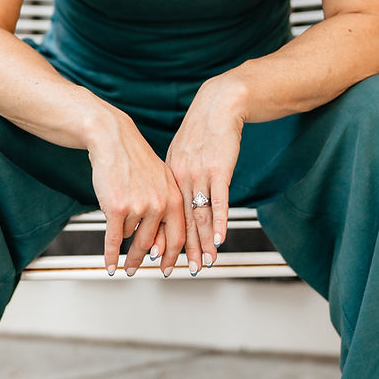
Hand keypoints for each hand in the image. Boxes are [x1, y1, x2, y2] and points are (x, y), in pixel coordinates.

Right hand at [88, 110, 186, 275]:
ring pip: (131, 236)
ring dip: (126, 241)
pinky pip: (114, 240)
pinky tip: (110, 265)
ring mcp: (139, 207)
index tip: (169, 269)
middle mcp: (160, 203)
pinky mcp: (117, 208)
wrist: (113, 139)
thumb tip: (160, 236)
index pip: (178, 236)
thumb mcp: (160, 179)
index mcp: (174, 197)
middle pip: (155, 244)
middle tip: (142, 272)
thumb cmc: (133, 159)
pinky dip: (111, 256)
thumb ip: (165, 205)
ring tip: (125, 252)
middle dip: (148, 261)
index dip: (173, 256)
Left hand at [165, 75, 247, 272]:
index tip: (159, 260)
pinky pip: (218, 201)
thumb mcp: (182, 155)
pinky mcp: (219, 170)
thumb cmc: (203, 132)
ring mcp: (200, 175)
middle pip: (180, 221)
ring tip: (204, 264)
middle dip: (180, 250)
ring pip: (199, 216)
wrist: (218, 106)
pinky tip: (219, 239)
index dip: (162, 239)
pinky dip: (218, 222)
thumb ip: (178, 177)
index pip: (165, 214)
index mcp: (170, 176)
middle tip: (177, 272)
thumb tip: (173, 198)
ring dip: (202, 243)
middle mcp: (181, 178)